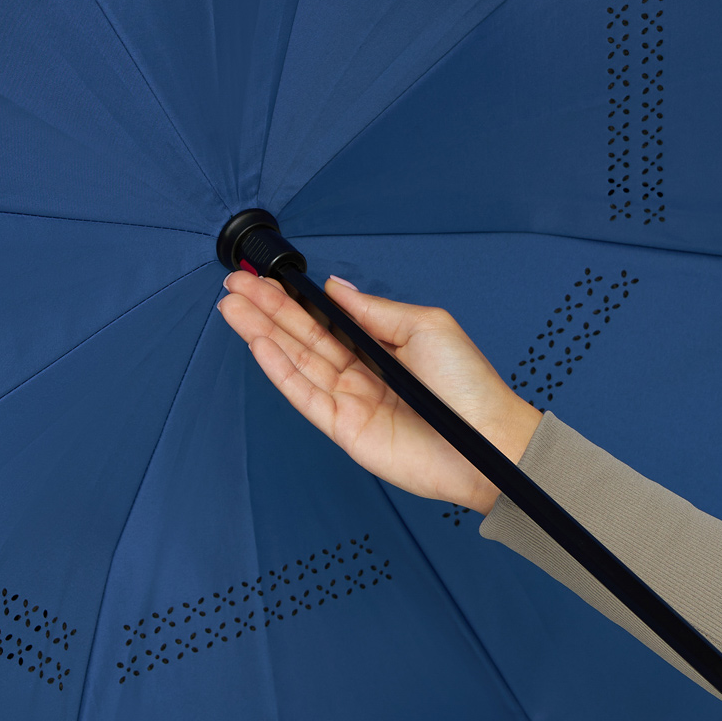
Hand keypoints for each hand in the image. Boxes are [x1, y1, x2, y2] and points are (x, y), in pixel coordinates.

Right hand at [218, 272, 543, 514]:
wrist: (489, 442)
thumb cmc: (469, 387)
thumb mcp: (426, 326)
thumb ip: (374, 310)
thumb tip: (335, 287)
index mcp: (380, 345)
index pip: (324, 319)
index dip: (291, 299)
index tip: (263, 278)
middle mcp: (361, 372)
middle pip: (302, 336)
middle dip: (266, 310)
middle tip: (234, 285)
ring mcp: (350, 400)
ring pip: (296, 361)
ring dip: (262, 334)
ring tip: (232, 308)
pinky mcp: (344, 429)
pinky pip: (304, 395)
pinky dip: (279, 369)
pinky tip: (258, 344)